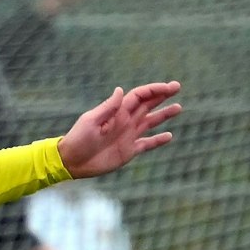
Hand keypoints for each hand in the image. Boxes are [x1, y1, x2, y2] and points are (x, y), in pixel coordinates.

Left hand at [58, 82, 181, 177]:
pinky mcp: (129, 150)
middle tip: (177, 87)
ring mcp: (128, 136)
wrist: (71, 162)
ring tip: (178, 108)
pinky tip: (169, 136)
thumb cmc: (78, 139)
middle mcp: (125, 121)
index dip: (154, 90)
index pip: (140, 96)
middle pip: (147, 105)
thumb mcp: (91, 121)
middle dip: (162, 96)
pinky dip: (158, 140)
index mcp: (118, 112)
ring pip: (150, 122)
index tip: (169, 87)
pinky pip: (147, 144)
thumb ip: (108, 108)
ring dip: (164, 115)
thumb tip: (120, 90)